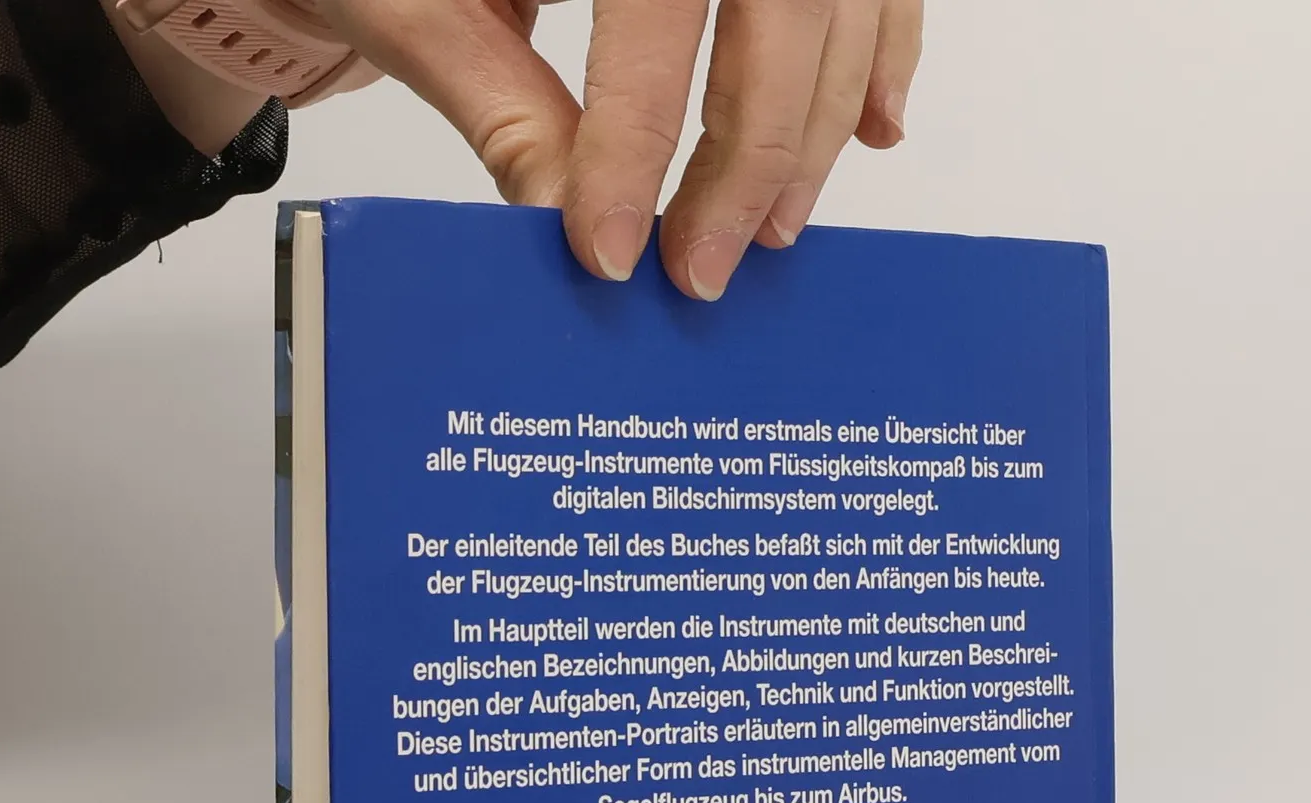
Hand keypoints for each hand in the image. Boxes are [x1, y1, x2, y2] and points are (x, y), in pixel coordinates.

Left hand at [314, 0, 922, 299]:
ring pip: (842, 8)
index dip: (635, 143)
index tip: (611, 248)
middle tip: (703, 268)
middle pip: (781, 12)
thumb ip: (499, 103)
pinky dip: (882, 58)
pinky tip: (871, 133)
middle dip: (747, 159)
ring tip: (769, 231)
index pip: (653, 14)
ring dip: (817, 134)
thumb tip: (562, 221)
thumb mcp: (428, 0)